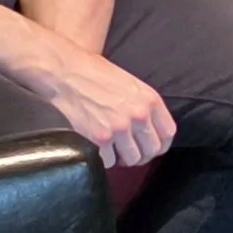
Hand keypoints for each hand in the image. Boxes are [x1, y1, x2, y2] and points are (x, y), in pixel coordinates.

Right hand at [25, 37, 176, 167]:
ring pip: (131, 160)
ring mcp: (119, 128)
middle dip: (140, 155)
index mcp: (150, 99)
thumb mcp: (130, 84)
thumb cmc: (94, 74)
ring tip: (112, 150)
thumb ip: (143, 106)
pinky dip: (102, 159)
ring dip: (121, 158)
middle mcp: (139, 115)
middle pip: (151, 151)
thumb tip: (149, 131)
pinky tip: (96, 148)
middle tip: (128, 153)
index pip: (168, 134)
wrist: (65, 71)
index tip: (150, 148)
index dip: (159, 145)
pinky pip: (108, 161)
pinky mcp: (99, 139)